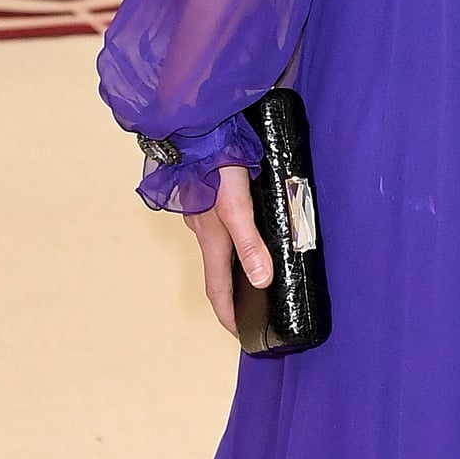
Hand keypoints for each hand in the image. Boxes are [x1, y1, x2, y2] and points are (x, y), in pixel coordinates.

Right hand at [187, 164, 272, 334]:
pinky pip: (225, 229)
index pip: (217, 290)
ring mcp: (204, 213)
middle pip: (219, 273)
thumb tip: (261, 281)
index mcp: (210, 238)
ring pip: (222, 250)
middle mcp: (203, 230)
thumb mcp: (237, 205)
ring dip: (236, 268)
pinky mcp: (209, 197)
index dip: (228, 315)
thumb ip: (249, 243)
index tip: (240, 333)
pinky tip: (253, 234)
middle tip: (254, 309)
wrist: (198, 125)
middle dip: (233, 296)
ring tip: (258, 277)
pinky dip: (238, 243)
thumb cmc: (215, 163)